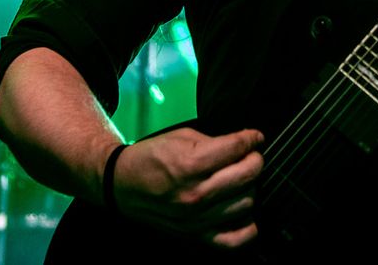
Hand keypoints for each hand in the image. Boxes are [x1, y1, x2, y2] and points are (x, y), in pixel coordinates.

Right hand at [110, 126, 264, 247]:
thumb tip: (244, 144)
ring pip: (246, 202)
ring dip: (249, 188)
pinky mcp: (195, 234)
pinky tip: (244, 212)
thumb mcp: (182, 137)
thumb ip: (215, 141)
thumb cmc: (151, 158)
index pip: (237, 148)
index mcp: (191, 163)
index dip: (252, 138)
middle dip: (255, 160)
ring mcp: (197, 218)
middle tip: (250, 156)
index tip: (255, 137)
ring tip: (240, 180)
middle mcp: (196, 193)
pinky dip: (247, 228)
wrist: (122, 184)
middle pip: (248, 175)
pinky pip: (234, 240)